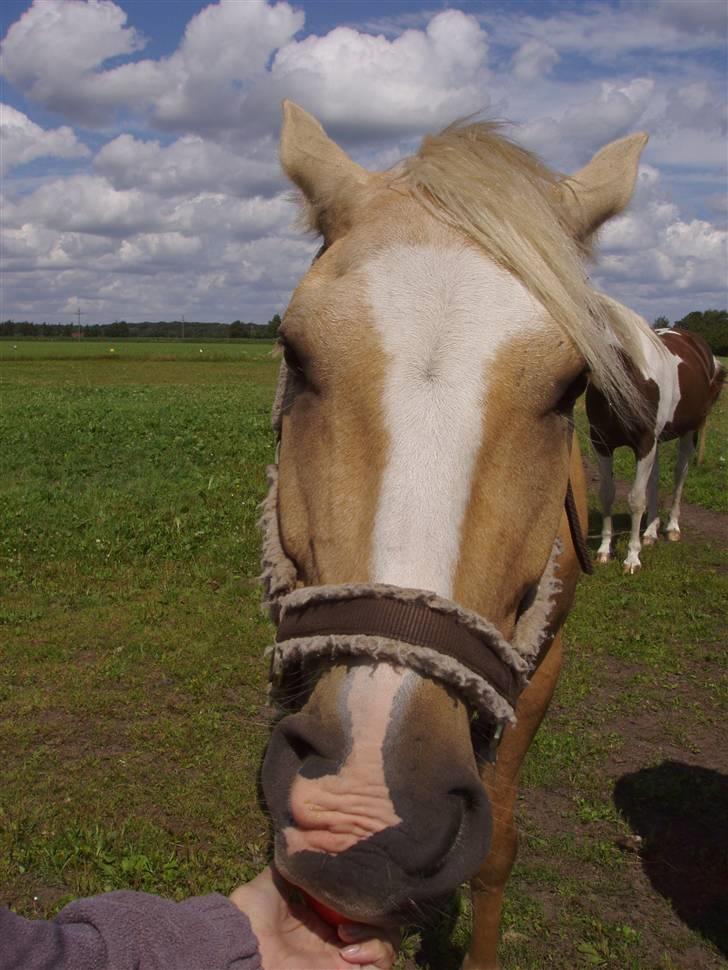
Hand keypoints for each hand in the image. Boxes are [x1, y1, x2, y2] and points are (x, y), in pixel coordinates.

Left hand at [230, 866, 397, 968]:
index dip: (364, 891)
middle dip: (377, 912)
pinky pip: (381, 964)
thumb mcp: (273, 879)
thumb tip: (303, 834)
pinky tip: (348, 950)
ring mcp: (343, 958)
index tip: (361, 880)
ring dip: (376, 933)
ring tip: (344, 934)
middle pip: (378, 920)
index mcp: (321, 916)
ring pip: (387, 941)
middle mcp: (336, 937)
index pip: (358, 902)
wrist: (244, 948)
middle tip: (357, 910)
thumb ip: (293, 861)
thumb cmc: (253, 916)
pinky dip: (375, 952)